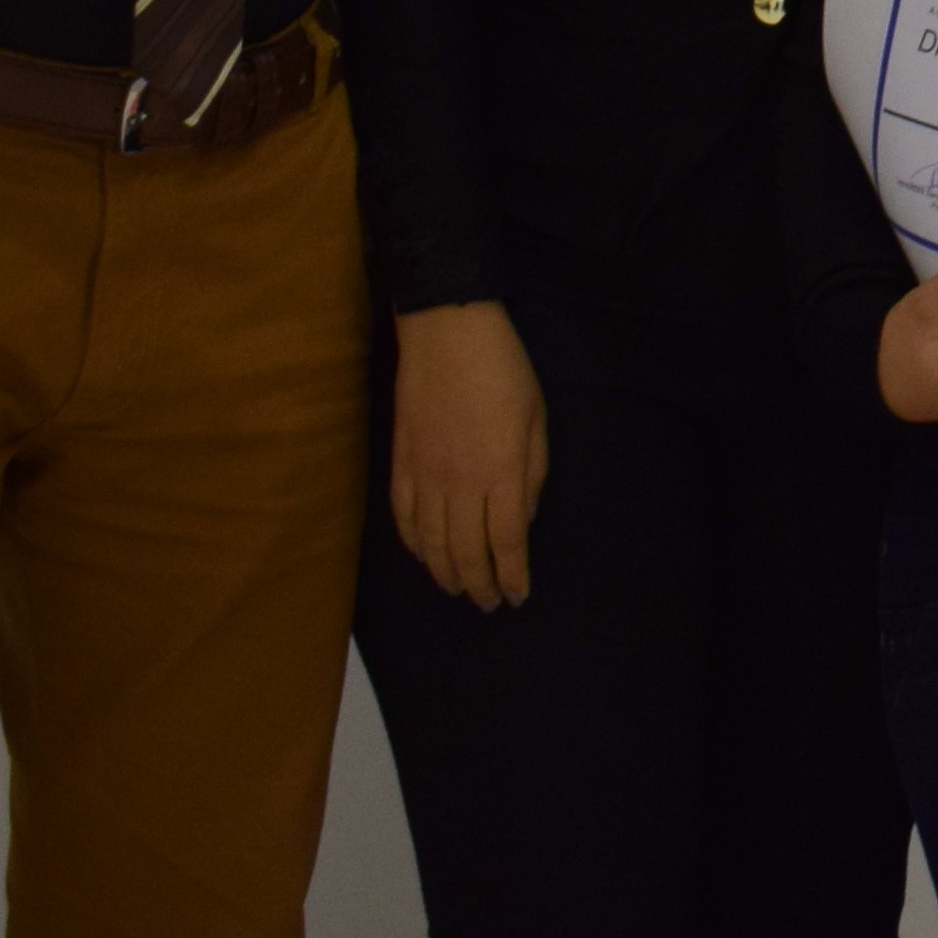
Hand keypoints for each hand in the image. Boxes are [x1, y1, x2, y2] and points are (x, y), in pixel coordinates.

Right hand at [387, 301, 549, 610]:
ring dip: (444, 572)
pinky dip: (413, 544)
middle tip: (487, 603)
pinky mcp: (400, 464)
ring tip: (458, 589)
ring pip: (430, 542)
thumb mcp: (537, 420)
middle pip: (466, 552)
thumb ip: (531, 474)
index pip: (506, 542)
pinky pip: (403, 517)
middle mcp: (460, 484)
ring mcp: (424, 476)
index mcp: (501, 473)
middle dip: (479, 584)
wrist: (447, 335)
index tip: (517, 596)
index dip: (511, 575)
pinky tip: (424, 556)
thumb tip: (522, 518)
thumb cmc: (504, 371)